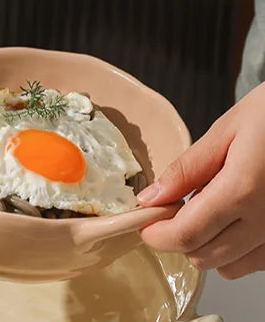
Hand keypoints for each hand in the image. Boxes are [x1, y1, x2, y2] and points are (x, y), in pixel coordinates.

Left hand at [138, 82, 264, 278]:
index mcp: (242, 190)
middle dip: (177, 237)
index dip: (156, 234)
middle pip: (204, 256)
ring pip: (229, 266)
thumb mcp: (225, 131)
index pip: (186, 235)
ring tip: (205, 207)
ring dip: (207, 245)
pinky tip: (231, 217)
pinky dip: (235, 249)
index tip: (144, 220)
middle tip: (171, 207)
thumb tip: (151, 198)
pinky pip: (255, 262)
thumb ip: (186, 168)